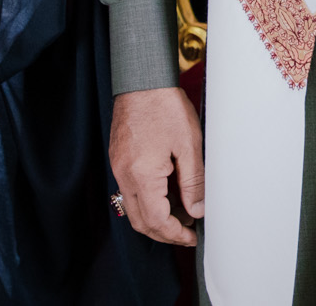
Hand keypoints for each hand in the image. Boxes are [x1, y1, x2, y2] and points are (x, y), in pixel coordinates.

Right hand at [110, 87, 204, 245]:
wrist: (141, 79)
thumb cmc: (165, 106)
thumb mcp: (188, 145)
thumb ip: (193, 182)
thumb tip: (197, 210)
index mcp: (141, 175)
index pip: (156, 221)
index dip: (175, 234)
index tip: (191, 237)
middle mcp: (124, 175)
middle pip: (140, 221)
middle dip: (164, 233)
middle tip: (187, 232)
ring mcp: (118, 167)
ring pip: (133, 208)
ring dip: (155, 218)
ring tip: (181, 214)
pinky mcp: (119, 159)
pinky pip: (130, 191)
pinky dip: (148, 201)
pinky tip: (167, 194)